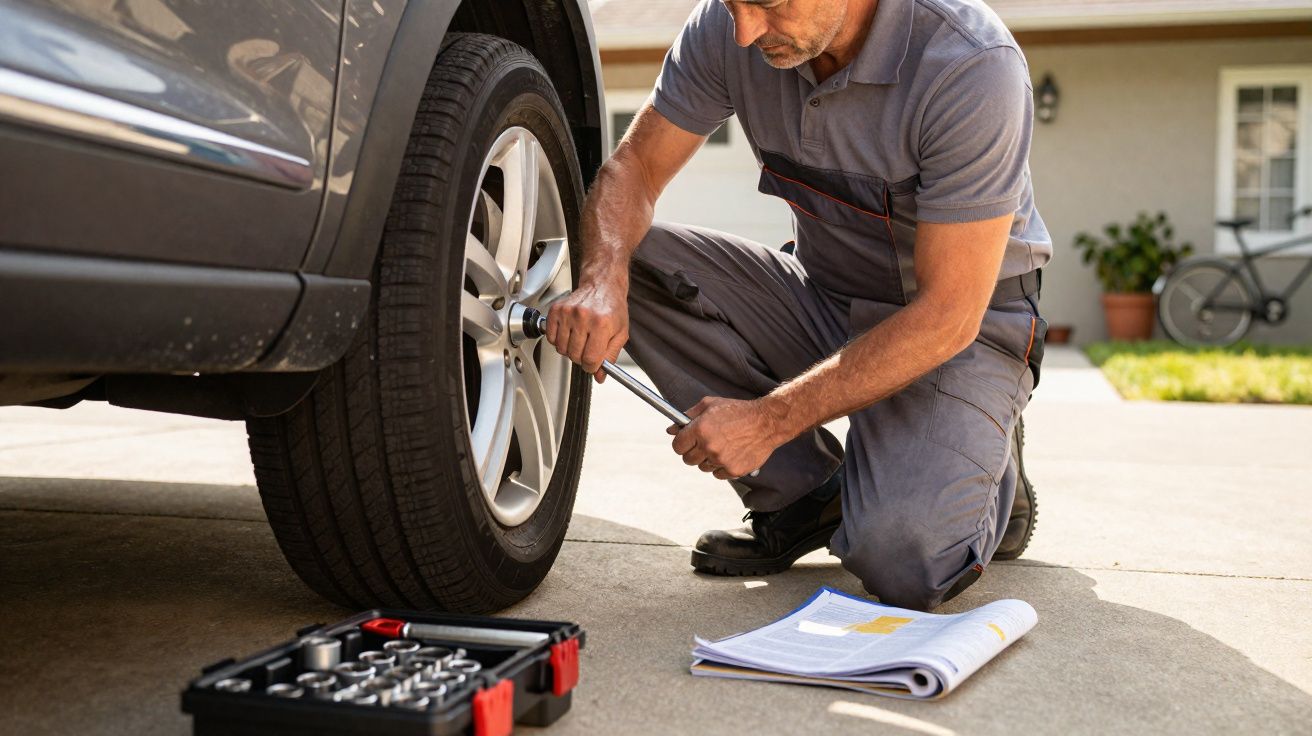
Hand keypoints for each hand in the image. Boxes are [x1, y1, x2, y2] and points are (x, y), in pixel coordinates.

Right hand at [545, 280, 627, 382]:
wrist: (602, 285)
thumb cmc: (612, 307)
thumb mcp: (620, 333)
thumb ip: (610, 356)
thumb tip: (599, 375)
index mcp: (601, 324)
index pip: (590, 359)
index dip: (592, 367)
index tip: (593, 364)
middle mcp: (583, 317)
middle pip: (574, 356)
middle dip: (581, 358)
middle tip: (588, 348)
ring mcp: (568, 313)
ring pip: (562, 349)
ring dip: (570, 349)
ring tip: (580, 339)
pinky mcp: (556, 310)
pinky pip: (551, 338)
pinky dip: (559, 341)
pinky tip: (569, 333)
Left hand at [668, 397, 785, 479]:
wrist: (766, 422)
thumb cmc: (738, 411)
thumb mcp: (710, 405)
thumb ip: (688, 416)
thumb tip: (671, 429)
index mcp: (700, 429)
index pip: (677, 446)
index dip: (681, 443)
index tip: (687, 442)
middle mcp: (709, 446)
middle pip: (688, 460)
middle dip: (694, 452)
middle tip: (704, 444)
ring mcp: (721, 460)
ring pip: (703, 467)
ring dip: (708, 459)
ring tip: (722, 446)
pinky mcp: (733, 470)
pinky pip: (718, 474)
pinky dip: (722, 467)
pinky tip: (731, 453)